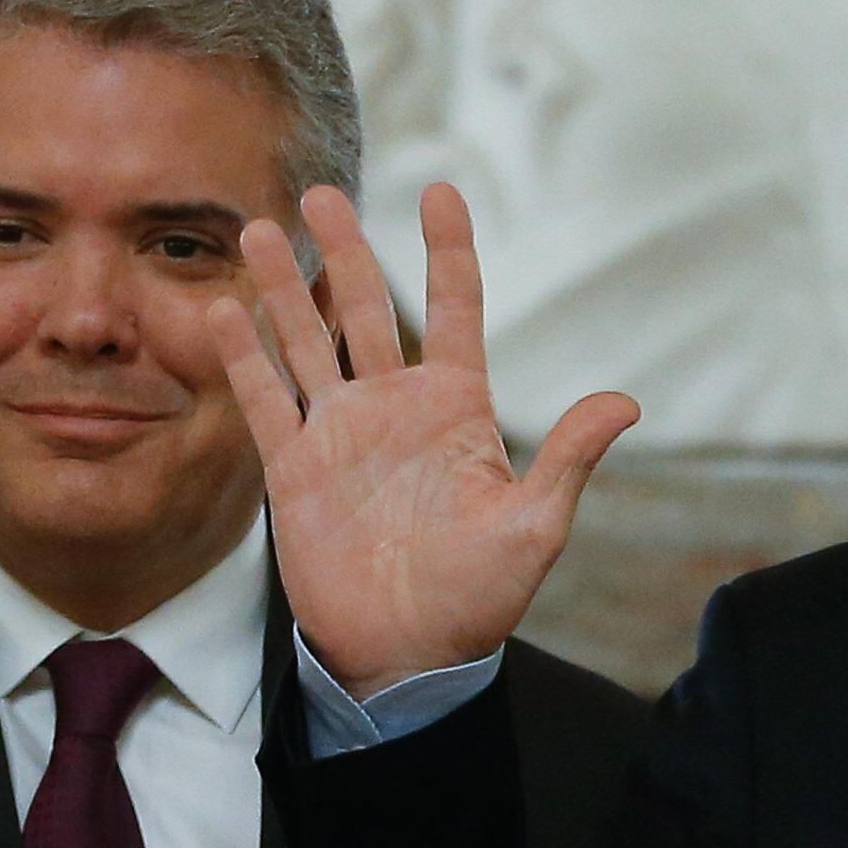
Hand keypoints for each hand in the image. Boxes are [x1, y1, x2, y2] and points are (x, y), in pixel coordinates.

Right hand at [211, 184, 635, 696]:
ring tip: (261, 230)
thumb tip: (625, 402)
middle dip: (346, 250)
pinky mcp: (296, 469)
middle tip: (320, 193)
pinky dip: (244, 357)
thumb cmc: (479, 598)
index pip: (453, 310)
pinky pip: (266, 401)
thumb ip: (568, 460)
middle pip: (364, 308)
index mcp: (458, 408)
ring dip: (283, 287)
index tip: (438, 193)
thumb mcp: (534, 528)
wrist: (408, 655)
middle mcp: (395, 407)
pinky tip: (222, 311)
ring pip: (307, 341)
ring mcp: (341, 433)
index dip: (448, 251)